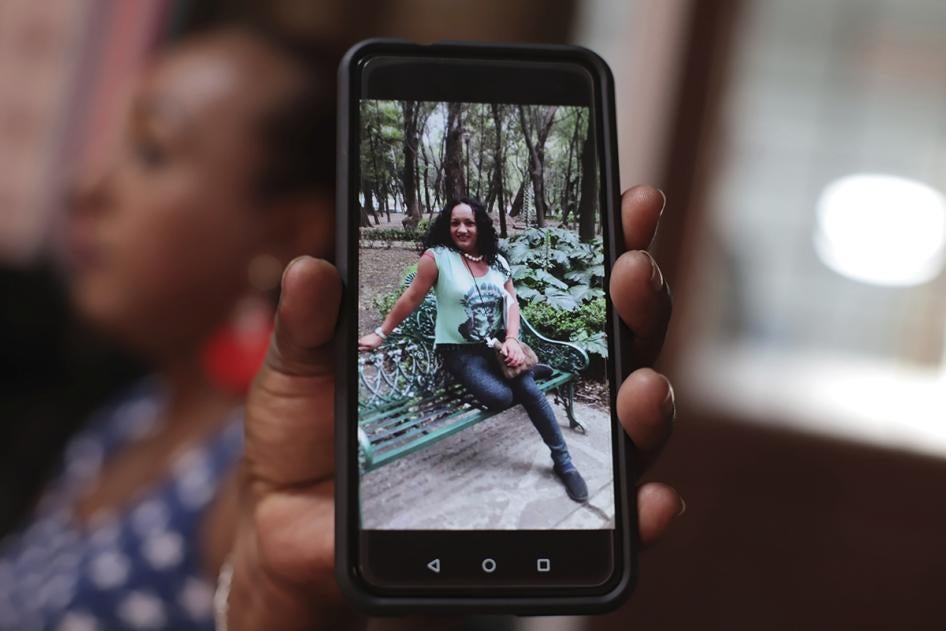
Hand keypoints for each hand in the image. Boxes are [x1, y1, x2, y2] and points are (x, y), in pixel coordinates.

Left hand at [227, 185, 678, 628]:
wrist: (294, 528)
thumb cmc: (309, 442)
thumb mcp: (305, 372)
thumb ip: (312, 324)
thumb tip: (313, 269)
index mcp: (488, 342)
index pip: (561, 286)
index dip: (608, 243)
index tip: (631, 204)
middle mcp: (529, 393)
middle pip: (615, 345)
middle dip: (637, 304)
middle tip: (632, 273)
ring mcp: (537, 459)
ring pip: (626, 427)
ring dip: (647, 400)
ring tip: (641, 385)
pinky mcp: (538, 529)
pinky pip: (605, 525)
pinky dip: (640, 514)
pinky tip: (649, 502)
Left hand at [500, 338, 524, 366]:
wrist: (512, 340)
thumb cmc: (507, 344)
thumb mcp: (503, 346)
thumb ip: (503, 351)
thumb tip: (506, 355)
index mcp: (512, 349)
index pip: (511, 356)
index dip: (508, 360)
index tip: (505, 360)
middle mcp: (517, 350)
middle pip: (515, 359)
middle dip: (511, 363)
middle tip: (508, 364)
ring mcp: (520, 352)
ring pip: (520, 360)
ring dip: (516, 364)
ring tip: (512, 365)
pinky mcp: (522, 353)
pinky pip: (523, 358)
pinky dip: (520, 362)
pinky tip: (517, 363)